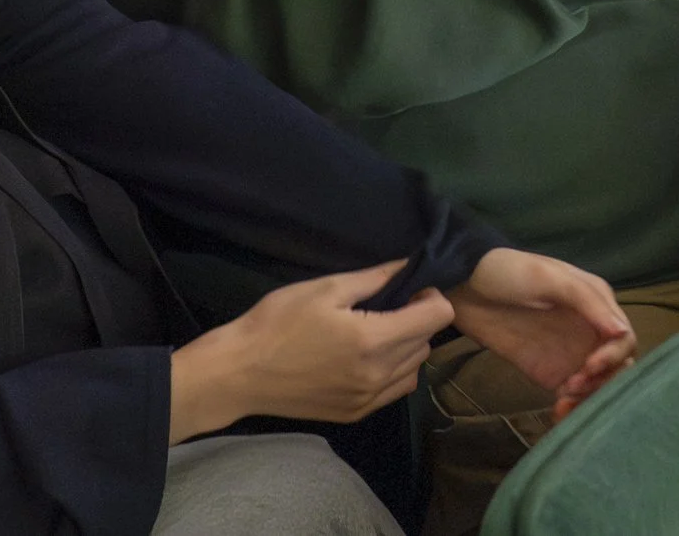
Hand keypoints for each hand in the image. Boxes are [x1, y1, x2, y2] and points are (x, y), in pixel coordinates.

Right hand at [166, 260, 455, 441]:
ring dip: (409, 347)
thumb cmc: (278, 322)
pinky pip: (394, 390)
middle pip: (427, 343)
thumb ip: (373, 279)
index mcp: (374, 340)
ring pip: (415, 369)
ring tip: (379, 331)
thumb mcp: (324, 288)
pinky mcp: (356, 414)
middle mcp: (379, 374)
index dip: (431, 296)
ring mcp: (368, 400)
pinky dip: (394, 371)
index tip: (410, 288)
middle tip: (391, 305)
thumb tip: (408, 265)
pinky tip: (367, 356)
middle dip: (419, 320)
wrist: (241, 373)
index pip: (437, 317)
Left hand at [447, 249, 634, 422]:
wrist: (464, 287)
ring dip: (589, 398)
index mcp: (597, 303)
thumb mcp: (547, 277)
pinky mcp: (552, 372)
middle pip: (617, 366)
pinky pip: (574, 396)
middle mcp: (590, 330)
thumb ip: (586, 302)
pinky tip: (558, 413)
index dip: (613, 356)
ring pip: (599, 385)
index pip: (624, 338)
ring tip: (563, 403)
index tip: (589, 366)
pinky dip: (573, 408)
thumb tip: (622, 332)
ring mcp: (572, 354)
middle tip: (573, 386)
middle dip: (603, 381)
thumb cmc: (508, 272)